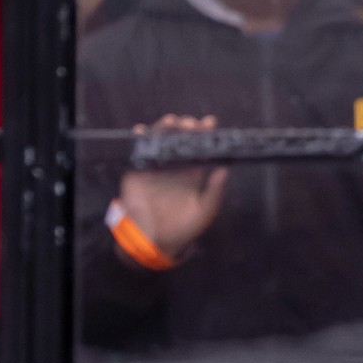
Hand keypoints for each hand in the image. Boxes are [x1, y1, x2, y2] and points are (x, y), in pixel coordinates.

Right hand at [120, 114, 227, 254]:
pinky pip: (138, 152)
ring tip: (171, 121)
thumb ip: (214, 192)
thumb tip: (225, 171)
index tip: (209, 122)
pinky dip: (139, 140)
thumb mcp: (204, 212)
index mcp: (191, 174)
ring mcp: (155, 168)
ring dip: (163, 129)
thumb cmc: (182, 227)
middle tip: (189, 122)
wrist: (154, 241)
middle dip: (184, 128)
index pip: (199, 149)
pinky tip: (142, 131)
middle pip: (179, 141)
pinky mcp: (137, 172)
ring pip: (159, 142)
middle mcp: (174, 167)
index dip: (204, 135)